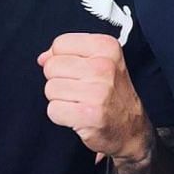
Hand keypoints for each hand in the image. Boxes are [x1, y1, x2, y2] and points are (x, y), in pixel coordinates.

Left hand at [38, 33, 150, 161]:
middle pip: (52, 66)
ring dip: (60, 99)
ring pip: (50, 88)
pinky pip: (53, 110)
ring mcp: (98, 92)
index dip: (61, 58)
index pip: (60, 44)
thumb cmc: (113, 94)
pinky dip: (61, 116)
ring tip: (80, 102)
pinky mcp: (89, 115)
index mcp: (107, 48)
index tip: (76, 70)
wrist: (130, 128)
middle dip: (59, 80)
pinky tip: (77, 115)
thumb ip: (69, 54)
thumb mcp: (100, 62)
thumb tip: (43, 58)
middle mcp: (104, 67)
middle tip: (79, 89)